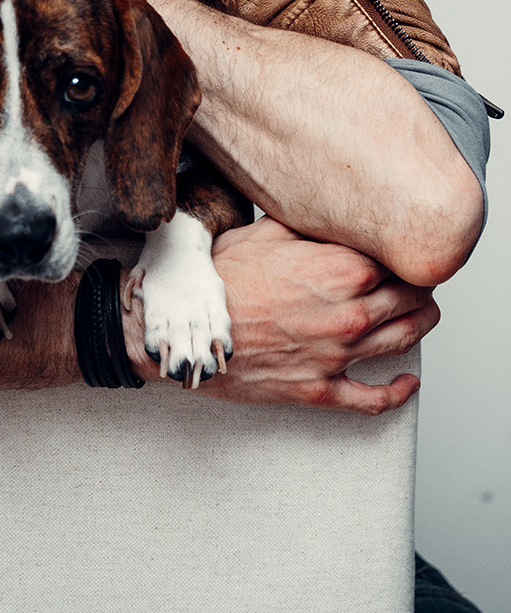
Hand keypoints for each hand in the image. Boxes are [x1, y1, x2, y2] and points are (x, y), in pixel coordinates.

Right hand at [128, 216, 437, 412]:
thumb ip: (307, 224)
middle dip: (420, 288)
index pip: (397, 259)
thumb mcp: (264, 232)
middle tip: (419, 281)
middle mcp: (349, 312)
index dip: (403, 253)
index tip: (401, 250)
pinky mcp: (321, 389)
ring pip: (403, 340)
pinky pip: (374, 398)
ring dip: (421, 326)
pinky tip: (409, 383)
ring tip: (424, 316)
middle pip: (410, 299)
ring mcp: (338, 354)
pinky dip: (399, 392)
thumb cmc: (220, 279)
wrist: (188, 327)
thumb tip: (327, 214)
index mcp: (340, 269)